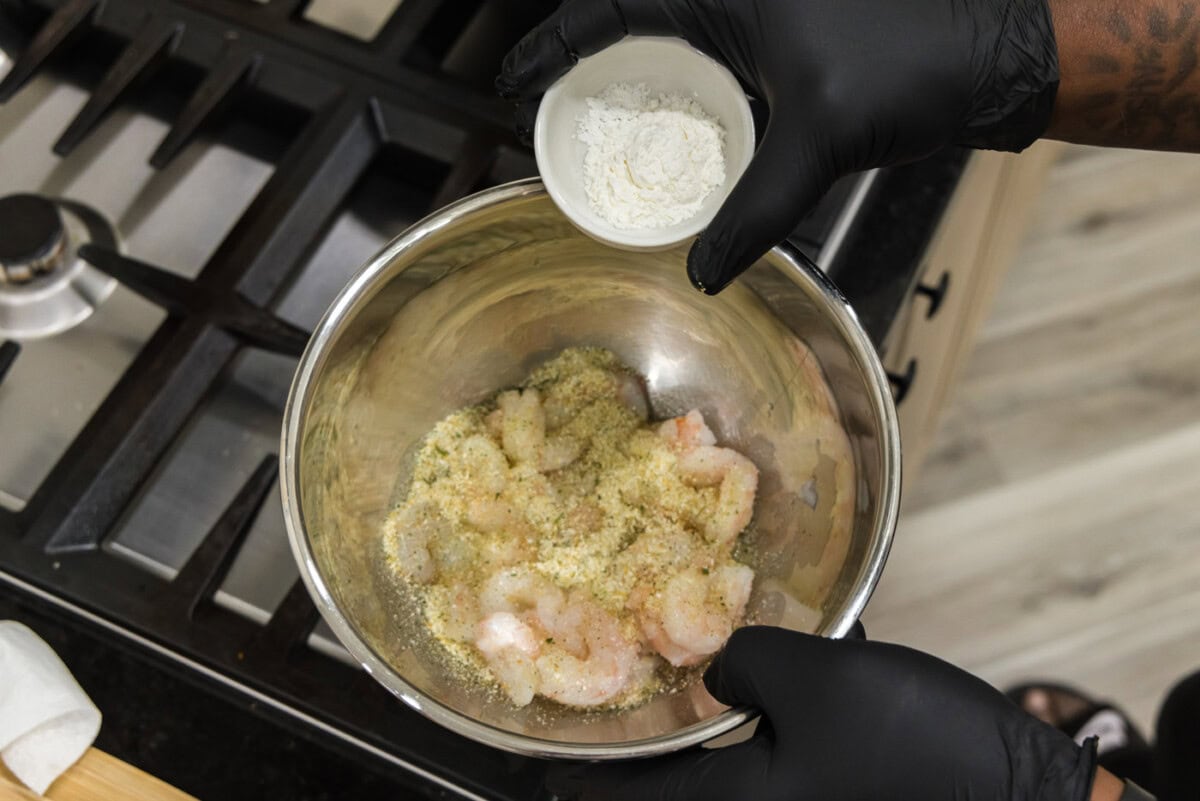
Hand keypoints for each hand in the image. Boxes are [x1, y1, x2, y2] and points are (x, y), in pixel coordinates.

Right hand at [497, 0, 1057, 293]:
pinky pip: (711, 65)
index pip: (612, 9)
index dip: (554, 46)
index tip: (516, 82)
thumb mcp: (820, 140)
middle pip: (633, 22)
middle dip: (584, 62)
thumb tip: (707, 272)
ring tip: (596, 129)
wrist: (990, 56)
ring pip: (672, 44)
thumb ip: (757, 208)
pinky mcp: (783, 42)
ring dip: (632, 80)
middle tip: (548, 112)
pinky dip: (683, 97)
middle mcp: (734, 1)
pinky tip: (673, 139)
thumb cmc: (913, 65)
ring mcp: (759, 19)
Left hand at [548, 626, 1098, 800]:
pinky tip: (765, 681)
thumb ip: (746, 663)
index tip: (541, 759)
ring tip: (679, 686)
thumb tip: (718, 666)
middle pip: (668, 793)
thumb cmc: (914, 747)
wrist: (1019, 795)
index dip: (573, 780)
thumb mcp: (818, 681)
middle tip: (608, 704)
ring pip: (720, 778)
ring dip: (693, 741)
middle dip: (634, 756)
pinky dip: (753, 732)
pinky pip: (770, 767)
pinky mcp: (833, 796)